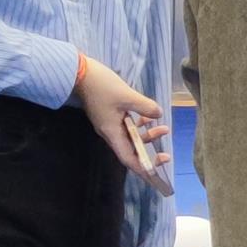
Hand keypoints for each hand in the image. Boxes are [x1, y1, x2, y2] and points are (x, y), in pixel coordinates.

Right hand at [75, 55, 167, 180]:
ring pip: (131, 136)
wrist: (80, 73)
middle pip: (131, 150)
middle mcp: (110, 131)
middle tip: (166, 155)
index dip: (142, 168)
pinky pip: (127, 125)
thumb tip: (158, 114)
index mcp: (111, 133)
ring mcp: (109, 123)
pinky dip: (139, 124)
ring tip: (164, 128)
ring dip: (147, 135)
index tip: (156, 173)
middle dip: (148, 153)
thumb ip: (145, 107)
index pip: (128, 158)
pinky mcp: (110, 113)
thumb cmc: (101, 86)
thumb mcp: (127, 96)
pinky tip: (150, 116)